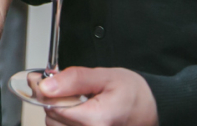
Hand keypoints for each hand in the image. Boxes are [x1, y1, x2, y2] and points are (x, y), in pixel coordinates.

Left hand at [40, 67, 157, 125]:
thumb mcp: (105, 76)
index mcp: (96, 120)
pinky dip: (67, 120)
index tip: (42, 80)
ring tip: (80, 102)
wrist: (154, 109)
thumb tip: (46, 85)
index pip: (52, 107)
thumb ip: (74, 79)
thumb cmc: (135, 94)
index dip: (45, 91)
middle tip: (70, 89)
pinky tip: (80, 112)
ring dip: (61, 112)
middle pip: (52, 119)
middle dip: (55, 101)